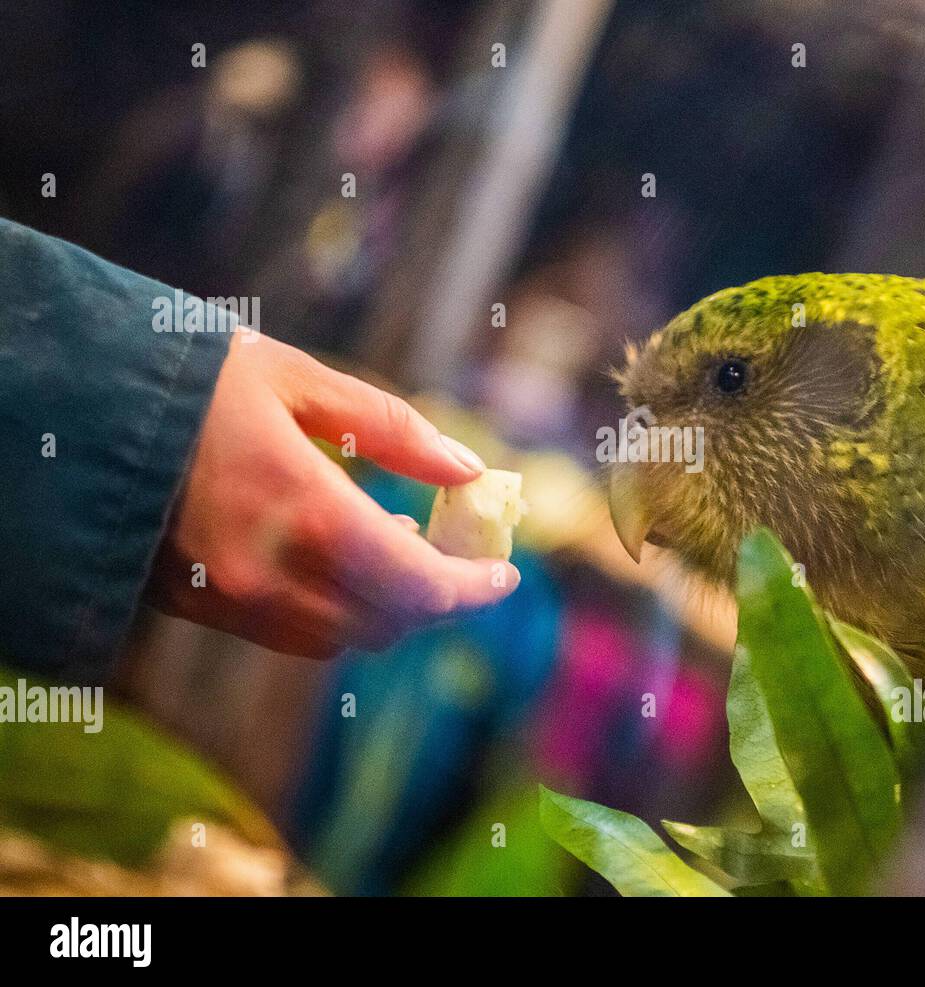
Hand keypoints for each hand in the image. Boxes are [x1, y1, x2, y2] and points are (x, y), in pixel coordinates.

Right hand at [145, 332, 519, 658]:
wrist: (66, 412)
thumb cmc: (186, 378)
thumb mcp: (296, 380)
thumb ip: (393, 429)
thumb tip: (469, 467)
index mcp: (302, 511)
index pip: (418, 585)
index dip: (472, 590)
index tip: (506, 575)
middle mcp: (268, 574)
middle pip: (388, 622)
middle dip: (437, 597)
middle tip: (459, 552)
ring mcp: (229, 602)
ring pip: (343, 638)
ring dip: (389, 607)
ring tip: (399, 542)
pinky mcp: (198, 610)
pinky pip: (293, 637)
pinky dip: (339, 611)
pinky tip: (341, 558)